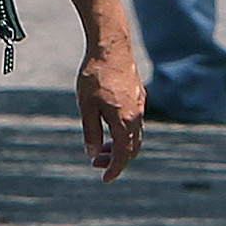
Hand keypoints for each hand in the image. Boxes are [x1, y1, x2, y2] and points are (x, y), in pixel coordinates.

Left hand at [77, 35, 144, 179]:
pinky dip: (123, 132)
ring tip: (101, 147)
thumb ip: (91, 132)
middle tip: (97, 163)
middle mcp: (136, 115)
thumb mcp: (87, 107)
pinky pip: (135, 122)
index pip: (123, 154)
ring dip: (119, 145)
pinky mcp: (138, 96)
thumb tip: (93, 154)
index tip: (105, 179)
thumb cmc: (94, 75)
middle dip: (116, 159)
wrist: (110, 46)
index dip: (115, 169)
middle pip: (132, 148)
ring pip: (134, 135)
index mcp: (125, 121)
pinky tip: (109, 127)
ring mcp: (139, 105)